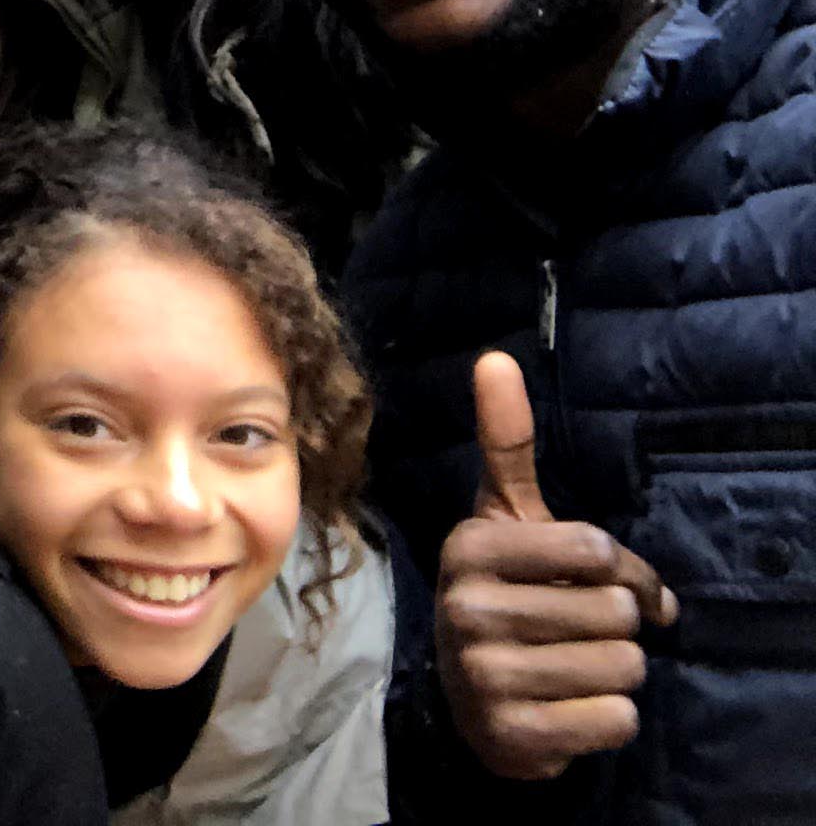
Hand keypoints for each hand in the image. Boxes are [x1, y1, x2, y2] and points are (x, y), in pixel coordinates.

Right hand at [435, 351, 674, 781]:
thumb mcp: (507, 519)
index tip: (597, 579)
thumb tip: (496, 357)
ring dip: (618, 674)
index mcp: (471, 548)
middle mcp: (467, 609)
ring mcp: (484, 674)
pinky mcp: (511, 733)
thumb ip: (507, 443)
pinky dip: (611, 720)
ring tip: (576, 668)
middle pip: (616, 614)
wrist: (476, 702)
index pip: (597, 550)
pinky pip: (615, 720)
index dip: (622, 569)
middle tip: (580, 630)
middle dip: (618, 626)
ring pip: (622, 668)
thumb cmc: (508, 594)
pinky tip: (573, 709)